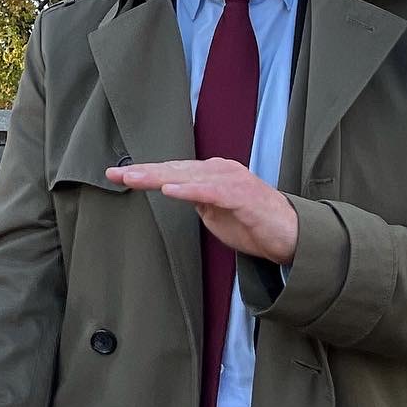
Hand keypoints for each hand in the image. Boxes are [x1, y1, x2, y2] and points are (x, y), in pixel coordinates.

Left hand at [106, 157, 298, 264]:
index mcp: (210, 173)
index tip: (115, 176)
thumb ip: (194, 200)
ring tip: (133, 178)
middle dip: (143, 172)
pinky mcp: (244, 196)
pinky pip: (212, 191)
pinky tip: (170, 191)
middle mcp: (219, 171)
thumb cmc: (251, 223)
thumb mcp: (213, 212)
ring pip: (188, 176)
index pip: (171, 172)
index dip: (144, 173)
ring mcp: (232, 180)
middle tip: (115, 174)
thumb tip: (172, 192)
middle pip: (174, 170)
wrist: (291, 236)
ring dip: (159, 177)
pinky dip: (190, 190)